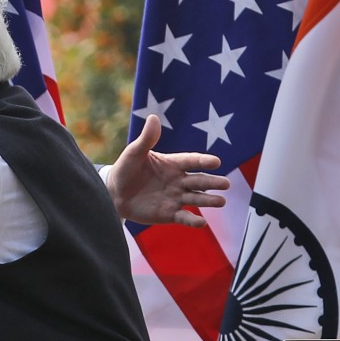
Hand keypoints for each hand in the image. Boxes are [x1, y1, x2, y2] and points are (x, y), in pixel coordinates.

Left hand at [108, 114, 230, 227]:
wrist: (114, 194)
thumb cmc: (125, 169)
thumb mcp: (134, 153)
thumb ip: (147, 138)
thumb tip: (153, 117)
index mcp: (172, 164)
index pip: (191, 161)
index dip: (203, 161)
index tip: (216, 162)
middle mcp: (178, 181)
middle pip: (199, 181)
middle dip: (212, 182)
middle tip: (226, 184)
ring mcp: (175, 198)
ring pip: (196, 198)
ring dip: (209, 201)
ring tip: (221, 201)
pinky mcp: (170, 214)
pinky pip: (184, 217)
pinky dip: (193, 221)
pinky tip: (202, 223)